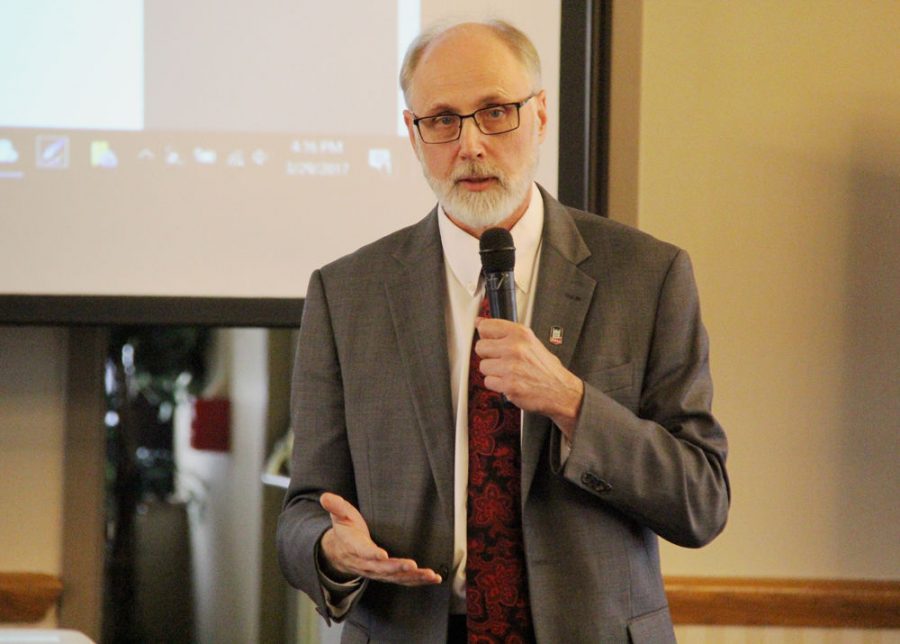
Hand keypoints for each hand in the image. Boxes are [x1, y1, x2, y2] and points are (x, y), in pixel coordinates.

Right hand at [318, 492, 441, 585]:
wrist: (341, 553)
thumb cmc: (345, 530)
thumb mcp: (339, 515)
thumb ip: (335, 506)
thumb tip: (325, 497)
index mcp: (354, 547)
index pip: (362, 551)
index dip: (371, 554)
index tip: (382, 555)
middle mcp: (366, 563)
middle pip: (381, 568)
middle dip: (397, 568)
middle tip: (412, 565)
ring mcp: (377, 571)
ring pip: (395, 577)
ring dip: (413, 577)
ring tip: (429, 574)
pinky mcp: (388, 574)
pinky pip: (403, 580)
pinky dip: (418, 581)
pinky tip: (433, 578)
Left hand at [475, 318, 583, 439]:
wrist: (560, 391)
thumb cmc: (546, 369)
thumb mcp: (530, 342)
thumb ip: (505, 332)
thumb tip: (480, 323)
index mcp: (521, 334)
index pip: (486, 326)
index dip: (485, 335)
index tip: (488, 339)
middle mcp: (515, 347)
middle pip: (480, 347)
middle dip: (489, 355)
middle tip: (503, 360)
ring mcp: (511, 366)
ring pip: (483, 366)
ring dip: (493, 372)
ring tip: (509, 373)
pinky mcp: (508, 384)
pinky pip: (488, 382)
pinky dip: (496, 385)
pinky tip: (509, 382)